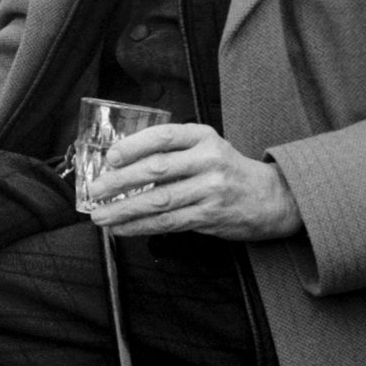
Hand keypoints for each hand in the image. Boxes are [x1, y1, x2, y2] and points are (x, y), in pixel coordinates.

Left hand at [84, 122, 303, 242]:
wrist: (271, 197)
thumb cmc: (228, 169)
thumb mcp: (206, 147)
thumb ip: (173, 149)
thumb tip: (121, 162)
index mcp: (203, 137)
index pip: (163, 137)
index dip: (133, 146)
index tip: (110, 157)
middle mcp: (208, 161)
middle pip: (157, 170)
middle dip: (120, 181)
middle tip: (95, 190)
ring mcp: (211, 189)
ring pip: (160, 201)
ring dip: (125, 210)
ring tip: (101, 215)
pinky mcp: (210, 215)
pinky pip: (169, 222)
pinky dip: (141, 226)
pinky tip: (122, 228)